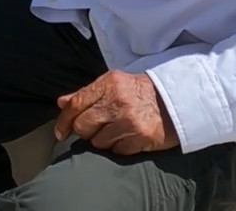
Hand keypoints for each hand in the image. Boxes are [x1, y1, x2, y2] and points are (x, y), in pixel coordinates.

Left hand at [53, 72, 178, 156]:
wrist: (175, 101)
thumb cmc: (140, 92)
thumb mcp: (114, 84)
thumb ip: (86, 94)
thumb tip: (61, 103)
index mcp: (108, 84)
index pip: (75, 104)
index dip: (64, 121)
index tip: (60, 132)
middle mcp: (117, 101)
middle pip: (83, 126)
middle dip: (86, 131)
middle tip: (96, 129)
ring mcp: (130, 121)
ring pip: (98, 142)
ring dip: (104, 140)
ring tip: (116, 131)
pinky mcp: (141, 138)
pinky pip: (117, 151)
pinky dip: (119, 147)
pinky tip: (128, 137)